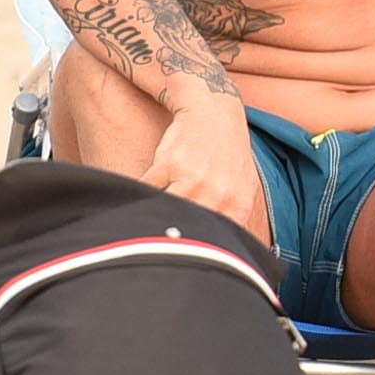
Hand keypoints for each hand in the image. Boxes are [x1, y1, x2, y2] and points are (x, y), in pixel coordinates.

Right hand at [142, 94, 270, 245]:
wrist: (213, 112)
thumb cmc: (225, 156)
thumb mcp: (237, 190)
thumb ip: (227, 223)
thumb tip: (214, 259)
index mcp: (237, 207)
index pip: (214, 245)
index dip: (194, 256)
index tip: (181, 262)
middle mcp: (219, 195)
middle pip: (187, 235)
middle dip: (171, 243)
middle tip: (159, 248)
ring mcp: (195, 179)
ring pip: (166, 214)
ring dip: (152, 222)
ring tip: (144, 228)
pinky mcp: (171, 163)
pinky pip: (149, 191)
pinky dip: (140, 199)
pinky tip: (137, 201)